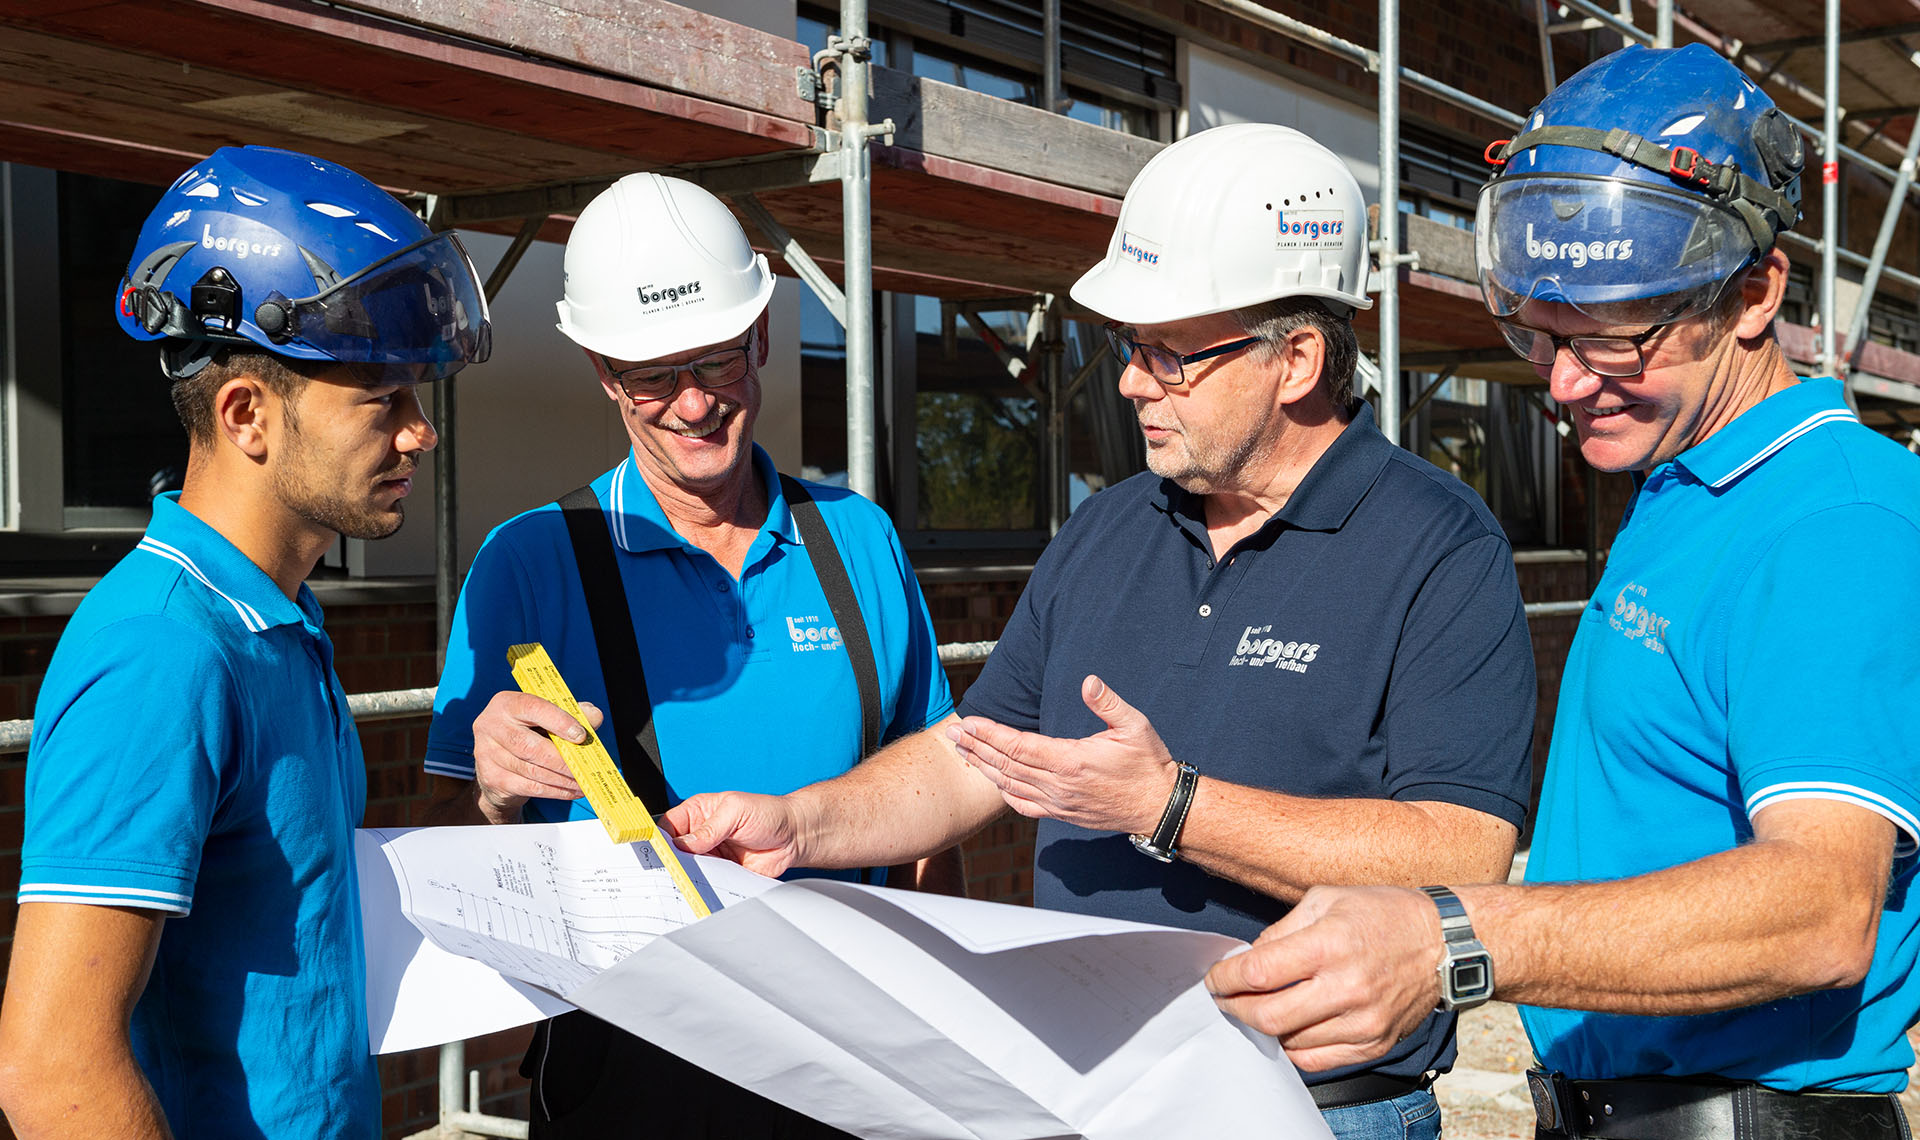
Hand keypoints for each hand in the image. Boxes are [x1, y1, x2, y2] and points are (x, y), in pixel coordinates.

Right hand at [469, 691, 598, 823]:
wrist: (499, 763)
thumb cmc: (529, 732)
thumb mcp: (548, 718)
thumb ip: (572, 713)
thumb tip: (593, 716)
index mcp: (506, 704)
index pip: (533, 708)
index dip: (559, 721)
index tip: (581, 736)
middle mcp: (491, 725)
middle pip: (530, 746)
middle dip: (563, 760)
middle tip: (585, 767)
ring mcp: (487, 753)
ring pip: (531, 770)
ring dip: (562, 779)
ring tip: (584, 782)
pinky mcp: (492, 778)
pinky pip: (529, 787)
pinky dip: (555, 791)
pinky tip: (572, 791)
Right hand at [664, 792, 805, 877]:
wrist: (795, 837)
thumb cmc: (769, 813)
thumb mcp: (736, 812)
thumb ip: (709, 828)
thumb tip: (684, 844)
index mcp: (699, 812)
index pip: (669, 826)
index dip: (660, 839)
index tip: (656, 853)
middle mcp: (702, 834)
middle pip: (675, 851)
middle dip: (671, 861)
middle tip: (669, 871)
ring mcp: (711, 854)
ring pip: (688, 868)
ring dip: (687, 876)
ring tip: (685, 882)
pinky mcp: (723, 872)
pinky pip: (707, 881)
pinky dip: (703, 886)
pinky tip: (702, 889)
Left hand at [946, 674, 1173, 833]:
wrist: (1159, 806)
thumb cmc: (1148, 764)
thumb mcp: (1135, 726)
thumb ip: (1108, 703)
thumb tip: (1089, 681)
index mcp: (1071, 762)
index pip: (1018, 746)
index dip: (990, 734)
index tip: (968, 722)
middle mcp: (1059, 785)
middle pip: (1006, 765)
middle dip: (976, 747)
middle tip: (952, 733)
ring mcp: (1058, 803)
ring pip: (1010, 785)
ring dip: (983, 767)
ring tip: (962, 752)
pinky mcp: (1062, 814)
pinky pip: (1024, 805)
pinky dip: (1004, 792)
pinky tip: (992, 781)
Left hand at [1204, 885, 1446, 1071]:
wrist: (1445, 943)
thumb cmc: (1383, 914)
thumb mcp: (1326, 899)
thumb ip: (1282, 930)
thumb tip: (1249, 958)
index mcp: (1329, 944)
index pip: (1258, 972)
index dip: (1224, 978)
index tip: (1215, 978)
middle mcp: (1346, 987)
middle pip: (1268, 1015)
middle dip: (1234, 1009)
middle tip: (1224, 999)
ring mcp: (1362, 1021)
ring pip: (1289, 1040)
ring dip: (1262, 1027)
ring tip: (1256, 1009)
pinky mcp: (1373, 1043)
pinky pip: (1316, 1060)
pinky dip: (1292, 1047)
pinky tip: (1286, 1027)